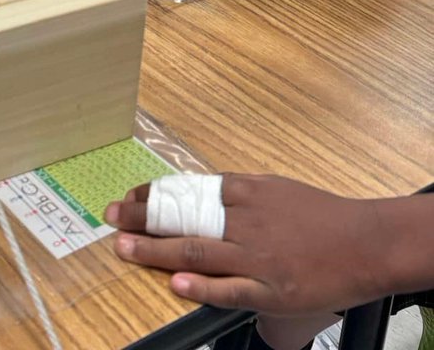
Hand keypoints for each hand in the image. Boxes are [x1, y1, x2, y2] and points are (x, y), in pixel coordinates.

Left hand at [105, 175, 389, 315]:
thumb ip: (235, 193)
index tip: (126, 197)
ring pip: (198, 252)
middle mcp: (245, 222)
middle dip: (142, 218)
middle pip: (184, 219)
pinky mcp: (273, 290)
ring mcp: (258, 258)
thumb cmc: (320, 214)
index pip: (185, 191)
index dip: (151, 195)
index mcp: (244, 193)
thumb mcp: (273, 188)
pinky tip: (175, 283)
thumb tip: (200, 192)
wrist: (366, 242)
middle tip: (110, 217)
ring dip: (155, 250)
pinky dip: (201, 286)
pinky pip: (231, 289)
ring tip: (124, 246)